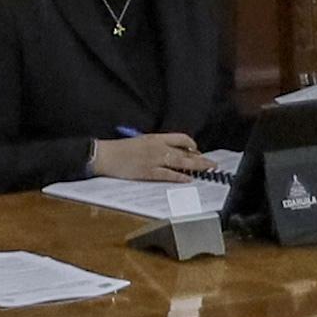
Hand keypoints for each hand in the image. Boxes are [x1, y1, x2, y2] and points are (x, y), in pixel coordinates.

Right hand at [89, 132, 206, 181]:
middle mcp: (157, 147)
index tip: (198, 151)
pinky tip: (189, 179)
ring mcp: (154, 160)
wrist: (105, 155)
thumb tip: (169, 153)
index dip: (192, 145)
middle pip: (185, 152)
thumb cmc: (119, 149)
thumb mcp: (140, 141)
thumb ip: (155, 146)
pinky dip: (180, 177)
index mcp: (155, 137)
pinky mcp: (149, 172)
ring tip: (207, 170)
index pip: (181, 138)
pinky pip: (169, 174)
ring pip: (181, 162)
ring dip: (197, 167)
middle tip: (212, 164)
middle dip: (201, 158)